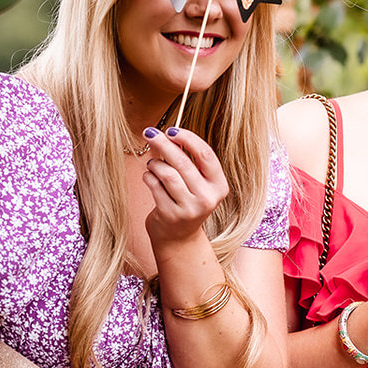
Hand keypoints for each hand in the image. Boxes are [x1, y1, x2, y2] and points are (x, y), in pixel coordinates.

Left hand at [139, 126, 228, 247]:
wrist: (179, 237)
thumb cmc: (186, 201)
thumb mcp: (196, 183)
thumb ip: (189, 161)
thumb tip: (170, 134)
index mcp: (219, 186)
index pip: (205, 155)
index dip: (187, 138)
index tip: (172, 130)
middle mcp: (207, 198)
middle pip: (183, 162)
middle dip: (163, 144)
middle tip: (149, 133)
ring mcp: (189, 208)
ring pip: (167, 174)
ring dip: (155, 164)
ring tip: (151, 164)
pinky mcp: (170, 215)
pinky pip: (155, 186)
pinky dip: (148, 176)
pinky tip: (149, 177)